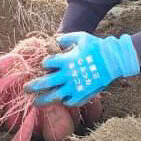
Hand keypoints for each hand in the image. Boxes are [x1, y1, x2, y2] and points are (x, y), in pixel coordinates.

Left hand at [25, 32, 140, 106]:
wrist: (114, 60)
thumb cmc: (97, 47)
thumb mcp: (81, 37)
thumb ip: (66, 38)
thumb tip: (55, 39)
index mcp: (66, 60)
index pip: (47, 64)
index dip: (45, 64)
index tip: (47, 65)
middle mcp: (68, 75)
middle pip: (45, 82)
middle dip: (34, 86)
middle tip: (25, 88)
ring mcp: (75, 87)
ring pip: (54, 96)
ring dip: (44, 100)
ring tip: (36, 102)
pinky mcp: (82, 95)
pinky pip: (69, 101)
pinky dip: (64, 101)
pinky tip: (61, 100)